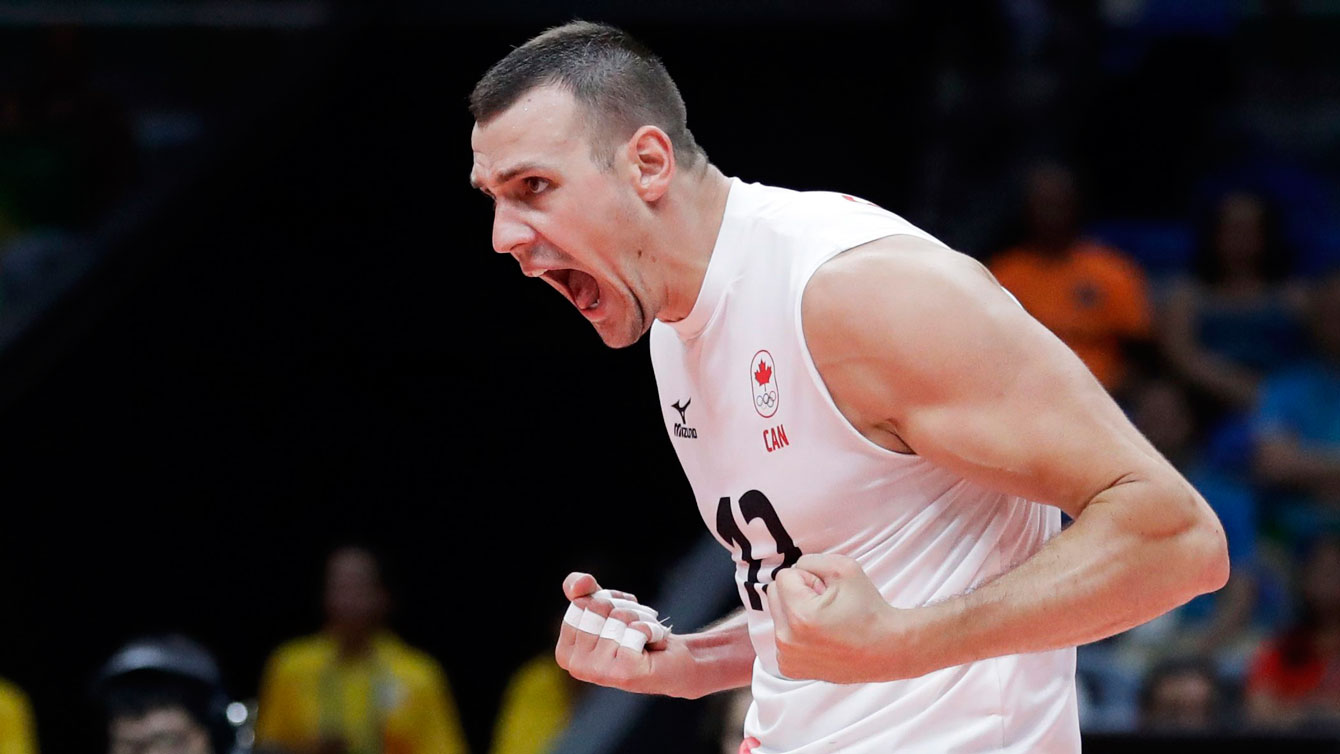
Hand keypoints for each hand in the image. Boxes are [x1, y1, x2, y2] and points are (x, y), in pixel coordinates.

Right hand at [555, 572, 703, 697]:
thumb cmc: (636, 634)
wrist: (674, 661)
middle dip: (624, 608)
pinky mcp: (625, 673)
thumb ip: (581, 589)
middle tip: (636, 625)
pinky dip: (652, 629)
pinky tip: (655, 644)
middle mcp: (577, 667)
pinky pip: (637, 629)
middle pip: (598, 608)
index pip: (580, 603)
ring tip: (647, 637)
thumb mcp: (604, 605)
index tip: (620, 614)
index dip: (606, 599)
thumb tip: (578, 584)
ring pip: (619, 618)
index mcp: (565, 653)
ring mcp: (599, 673)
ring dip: (641, 619)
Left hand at [767, 553, 909, 682]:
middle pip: (774, 594)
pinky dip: (796, 633)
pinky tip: (820, 638)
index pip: (783, 577)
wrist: (886, 649)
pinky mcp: (790, 668)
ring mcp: (787, 657)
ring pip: (778, 615)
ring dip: (796, 612)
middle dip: (798, 593)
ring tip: (824, 622)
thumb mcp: (845, 568)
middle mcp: (787, 640)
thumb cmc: (868, 609)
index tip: (827, 592)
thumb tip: (793, 569)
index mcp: (799, 615)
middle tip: (826, 604)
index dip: (808, 578)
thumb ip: (811, 560)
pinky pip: (782, 636)